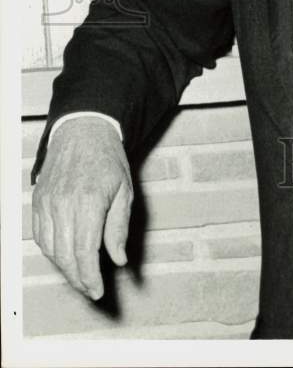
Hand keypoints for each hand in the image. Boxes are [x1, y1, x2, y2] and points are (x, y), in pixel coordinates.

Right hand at [32, 116, 132, 300]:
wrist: (83, 131)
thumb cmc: (108, 159)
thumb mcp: (124, 190)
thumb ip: (119, 227)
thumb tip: (118, 260)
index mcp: (88, 202)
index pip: (85, 252)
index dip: (90, 277)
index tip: (98, 291)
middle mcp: (63, 205)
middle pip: (65, 255)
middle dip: (78, 278)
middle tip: (91, 290)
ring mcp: (46, 203)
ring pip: (50, 249)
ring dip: (64, 268)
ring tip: (80, 277)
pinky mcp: (38, 201)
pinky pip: (40, 236)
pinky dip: (51, 251)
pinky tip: (64, 256)